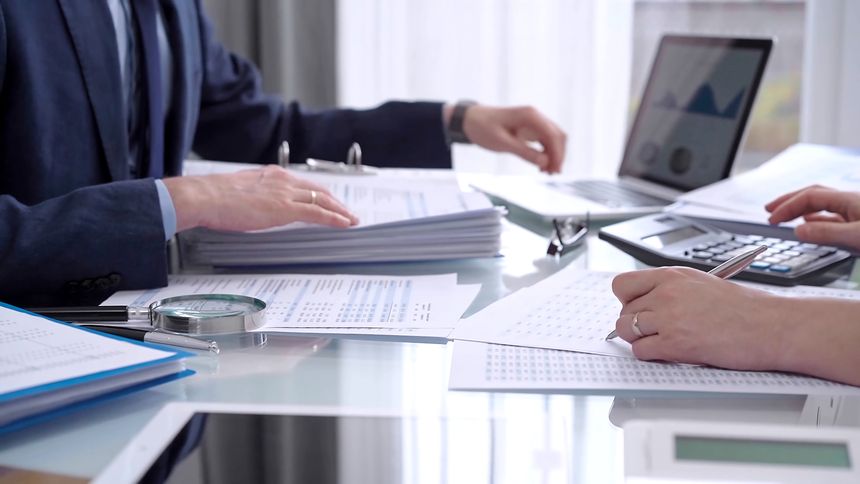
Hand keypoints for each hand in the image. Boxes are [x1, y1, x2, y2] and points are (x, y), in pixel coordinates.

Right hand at [163, 165, 358, 231]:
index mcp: (271, 175)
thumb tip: (254, 206)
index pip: (303, 184)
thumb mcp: (238, 191)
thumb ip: (253, 196)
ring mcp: (285, 193)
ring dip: (340, 211)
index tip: (329, 202)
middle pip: (319, 190)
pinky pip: (318, 213)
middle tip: (347, 212)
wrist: (204, 197)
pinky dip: (334, 218)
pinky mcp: (285, 208)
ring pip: (323, 200)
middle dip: (336, 202)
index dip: (320, 194)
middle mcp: (282, 180)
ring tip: (351, 220)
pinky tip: (344, 224)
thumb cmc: (213, 197)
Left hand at [446, 104, 566, 172]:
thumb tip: (544, 162)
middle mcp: (534, 116)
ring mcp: (533, 121)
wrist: (470, 120)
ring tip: (547, 172)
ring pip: (552, 138)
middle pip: (557, 136)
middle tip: (553, 174)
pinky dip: (546, 152)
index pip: (552, 135)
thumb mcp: (502, 142)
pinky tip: (541, 165)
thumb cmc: (483, 128)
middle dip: (558, 155)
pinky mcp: (529, 128)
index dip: (557, 154)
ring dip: (553, 155)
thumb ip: (524, 152)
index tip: (556, 170)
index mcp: (530, 116)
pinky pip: (543, 140)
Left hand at [611, 267, 782, 370]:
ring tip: (661, 341)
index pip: (622, 285)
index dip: (626, 300)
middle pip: (623, 311)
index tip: (637, 307)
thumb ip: (670, 290)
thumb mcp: (701, 284)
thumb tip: (644, 304)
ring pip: (626, 330)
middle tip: (656, 330)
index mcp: (672, 275)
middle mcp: (666, 293)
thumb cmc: (745, 308)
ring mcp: (669, 318)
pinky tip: (669, 352)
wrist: (772, 326)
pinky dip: (650, 356)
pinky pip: (641, 352)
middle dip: (636, 323)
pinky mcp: (675, 344)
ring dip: (639, 339)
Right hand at [766, 184, 859, 249]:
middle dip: (789, 202)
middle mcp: (851, 202)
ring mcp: (856, 212)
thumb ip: (827, 233)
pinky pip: (831, 217)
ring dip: (800, 209)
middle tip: (770, 210)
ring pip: (822, 205)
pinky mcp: (859, 223)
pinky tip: (810, 224)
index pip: (809, 197)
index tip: (772, 219)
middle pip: (813, 196)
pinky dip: (814, 219)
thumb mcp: (856, 236)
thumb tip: (798, 231)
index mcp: (849, 199)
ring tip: (785, 216)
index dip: (787, 206)